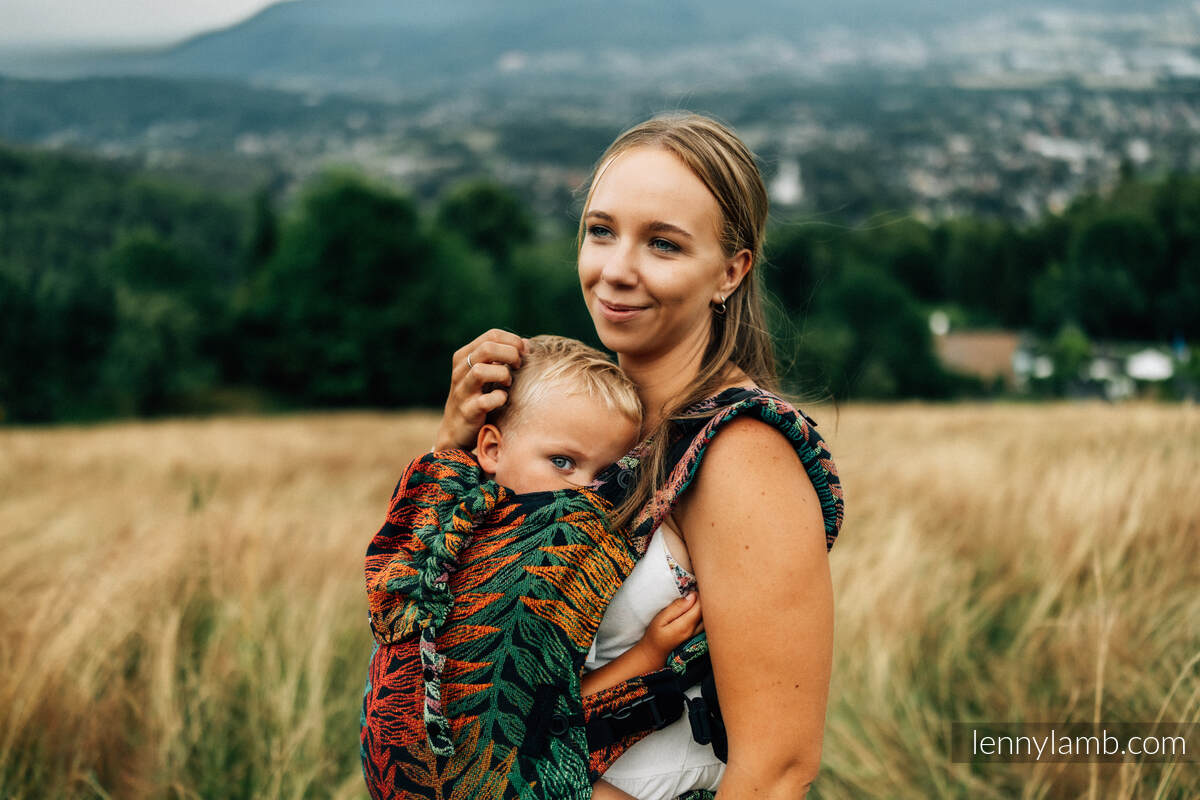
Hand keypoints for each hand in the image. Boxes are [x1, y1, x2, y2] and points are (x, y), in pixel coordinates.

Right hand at [434, 330, 526, 450]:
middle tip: (518, 366)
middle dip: (511, 355)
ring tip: (508, 383)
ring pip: (481, 371)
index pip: (492, 335)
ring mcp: (462, 391)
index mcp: (464, 356)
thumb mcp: (486, 373)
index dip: (513, 341)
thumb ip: (502, 357)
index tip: (524, 354)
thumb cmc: (477, 397)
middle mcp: (460, 370)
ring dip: (503, 375)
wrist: (456, 431)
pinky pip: (485, 401)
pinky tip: (502, 400)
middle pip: (487, 348)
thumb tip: (526, 343)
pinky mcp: (467, 411)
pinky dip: (499, 398)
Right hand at [641, 592, 702, 662]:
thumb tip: (692, 596)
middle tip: (696, 592)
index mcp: (686, 625)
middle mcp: (694, 631)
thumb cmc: (655, 634)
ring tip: (697, 599)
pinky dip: (704, 614)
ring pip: (708, 618)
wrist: (655, 652)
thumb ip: (676, 607)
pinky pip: (705, 623)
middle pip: (707, 612)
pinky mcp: (696, 636)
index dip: (699, 595)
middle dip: (704, 600)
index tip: (691, 590)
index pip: (701, 606)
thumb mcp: (661, 619)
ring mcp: (697, 635)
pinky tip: (698, 609)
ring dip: (705, 607)